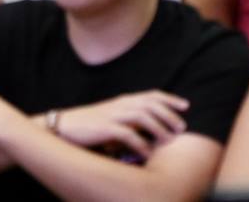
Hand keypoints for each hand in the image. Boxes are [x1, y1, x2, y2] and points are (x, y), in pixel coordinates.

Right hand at [56, 90, 188, 158]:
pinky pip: (127, 134)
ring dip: (158, 128)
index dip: (170, 99)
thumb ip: (129, 121)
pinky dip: (140, 143)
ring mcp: (112, 115)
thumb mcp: (111, 118)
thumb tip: (149, 133)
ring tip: (169, 141)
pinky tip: (148, 153)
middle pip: (151, 104)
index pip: (151, 95)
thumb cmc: (88, 125)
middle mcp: (120, 104)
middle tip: (182, 128)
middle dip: (169, 115)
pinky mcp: (104, 128)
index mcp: (123, 100)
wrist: (62, 126)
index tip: (186, 106)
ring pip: (142, 116)